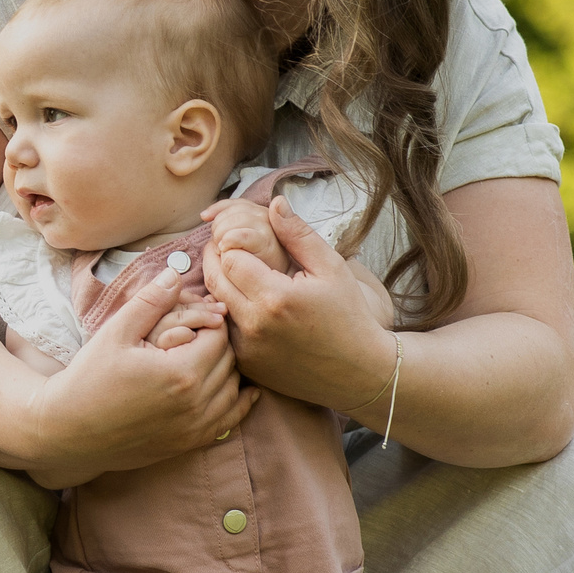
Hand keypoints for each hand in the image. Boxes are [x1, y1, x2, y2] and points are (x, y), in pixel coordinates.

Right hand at [23, 267, 258, 487]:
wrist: (69, 431)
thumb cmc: (89, 379)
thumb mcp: (116, 333)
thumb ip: (150, 301)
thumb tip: (176, 272)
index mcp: (181, 373)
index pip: (218, 335)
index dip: (208, 320)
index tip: (193, 316)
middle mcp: (195, 404)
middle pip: (229, 361)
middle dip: (218, 342)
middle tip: (198, 333)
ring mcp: (194, 428)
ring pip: (234, 390)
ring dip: (227, 370)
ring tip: (208, 356)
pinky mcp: (189, 443)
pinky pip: (229, 421)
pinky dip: (239, 404)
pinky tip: (242, 391)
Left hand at [199, 192, 396, 414]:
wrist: (359, 370)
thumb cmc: (349, 315)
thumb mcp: (331, 268)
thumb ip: (298, 234)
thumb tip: (274, 202)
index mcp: (275, 297)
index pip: (229, 257)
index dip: (232, 244)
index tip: (240, 239)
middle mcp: (254, 325)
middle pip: (214, 280)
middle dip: (217, 259)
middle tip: (226, 248)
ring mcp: (248, 350)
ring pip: (215, 307)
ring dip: (220, 287)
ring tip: (236, 274)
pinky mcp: (247, 366)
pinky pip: (224, 332)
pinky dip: (227, 315)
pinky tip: (245, 304)